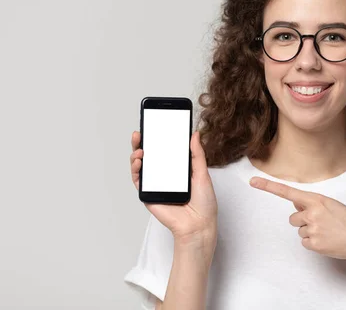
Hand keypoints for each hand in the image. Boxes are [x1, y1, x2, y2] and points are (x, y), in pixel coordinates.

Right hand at [130, 130, 217, 246]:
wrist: (199, 224)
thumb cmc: (204, 203)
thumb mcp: (202, 173)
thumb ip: (197, 154)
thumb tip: (194, 134)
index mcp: (178, 169)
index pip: (165, 150)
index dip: (158, 138)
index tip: (154, 126)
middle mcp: (165, 175)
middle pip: (149, 156)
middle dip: (141, 143)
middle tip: (140, 133)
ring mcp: (155, 184)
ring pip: (140, 166)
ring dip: (136, 155)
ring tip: (140, 149)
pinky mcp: (148, 195)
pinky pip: (138, 180)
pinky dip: (136, 170)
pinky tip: (139, 162)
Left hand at [249, 176, 345, 261]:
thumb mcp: (332, 205)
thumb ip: (313, 204)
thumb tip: (297, 206)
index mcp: (317, 199)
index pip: (288, 192)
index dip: (268, 187)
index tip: (252, 181)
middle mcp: (312, 213)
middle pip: (293, 218)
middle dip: (304, 221)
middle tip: (323, 223)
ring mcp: (312, 229)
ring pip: (299, 230)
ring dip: (310, 231)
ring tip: (328, 232)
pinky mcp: (313, 244)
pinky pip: (305, 242)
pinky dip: (314, 242)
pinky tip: (327, 241)